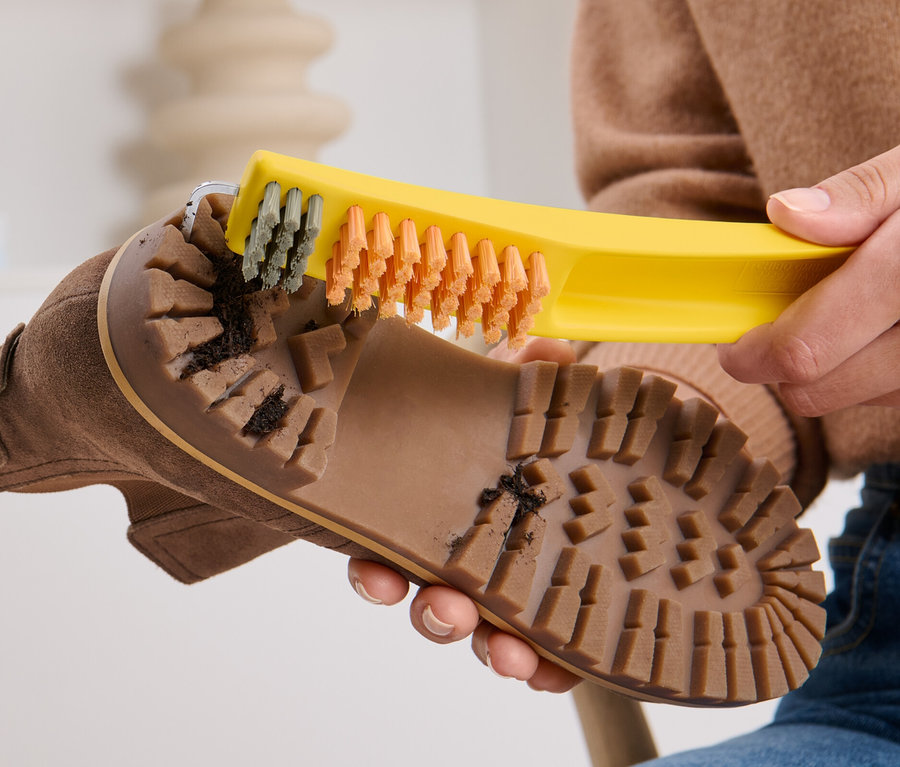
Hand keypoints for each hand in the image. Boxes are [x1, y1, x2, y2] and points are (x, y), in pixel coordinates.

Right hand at [347, 336, 580, 691]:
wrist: (632, 478)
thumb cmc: (578, 445)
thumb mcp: (553, 403)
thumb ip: (539, 375)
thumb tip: (540, 353)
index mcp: (460, 513)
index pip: (401, 547)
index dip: (378, 569)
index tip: (379, 572)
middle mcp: (481, 560)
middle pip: (436, 600)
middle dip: (433, 614)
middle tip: (446, 608)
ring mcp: (523, 596)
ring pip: (488, 637)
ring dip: (489, 650)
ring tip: (509, 653)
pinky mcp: (568, 622)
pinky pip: (549, 662)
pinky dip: (546, 672)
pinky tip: (553, 670)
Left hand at [718, 144, 899, 415]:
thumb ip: (860, 195)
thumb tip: (786, 215)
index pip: (809, 347)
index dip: (756, 353)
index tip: (737, 344)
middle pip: (820, 389)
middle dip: (785, 364)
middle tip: (777, 330)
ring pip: (858, 398)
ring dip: (834, 367)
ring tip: (851, 314)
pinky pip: (898, 398)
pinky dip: (876, 373)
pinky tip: (888, 330)